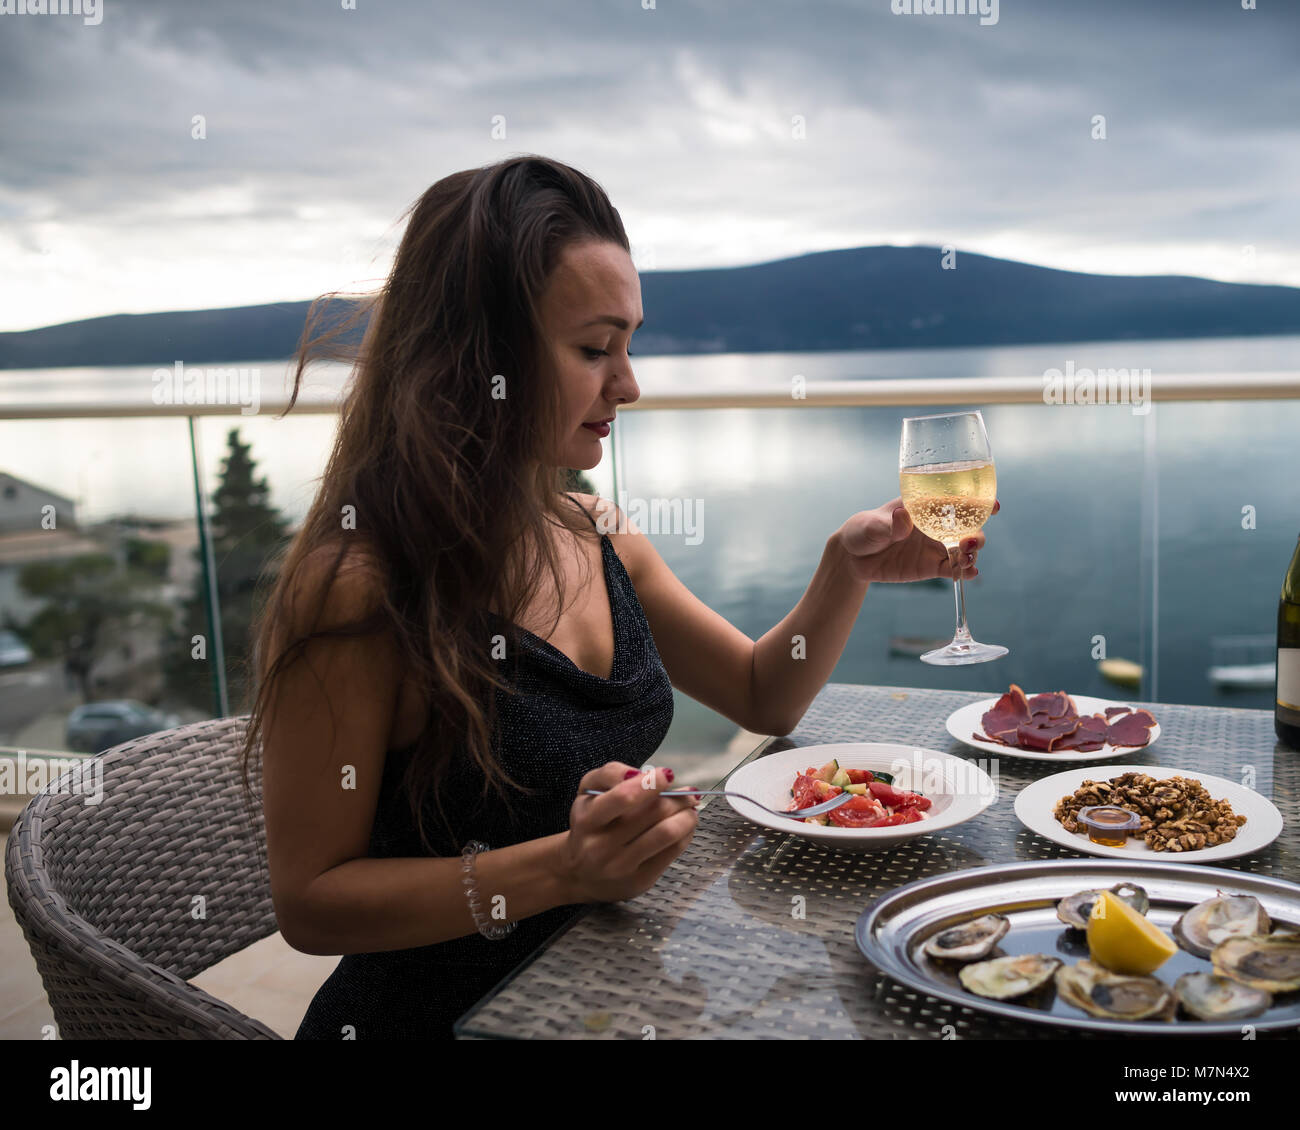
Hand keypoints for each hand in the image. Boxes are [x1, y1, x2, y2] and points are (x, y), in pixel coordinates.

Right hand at [558, 762, 698, 903]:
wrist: (579, 874)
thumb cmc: (589, 824)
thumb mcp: (588, 792)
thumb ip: (611, 774)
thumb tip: (643, 774)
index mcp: (588, 819)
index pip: (623, 798)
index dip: (651, 783)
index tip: (667, 774)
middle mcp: (602, 846)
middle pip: (654, 813)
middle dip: (677, 798)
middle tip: (687, 793)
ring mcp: (622, 866)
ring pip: (668, 833)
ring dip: (687, 815)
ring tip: (690, 808)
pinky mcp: (640, 880)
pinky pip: (673, 851)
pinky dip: (686, 833)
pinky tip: (684, 826)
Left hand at [835, 497, 998, 583]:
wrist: (853, 557)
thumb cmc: (863, 529)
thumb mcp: (872, 525)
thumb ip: (889, 524)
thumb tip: (903, 517)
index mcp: (926, 506)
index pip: (957, 501)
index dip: (978, 502)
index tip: (992, 506)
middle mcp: (937, 526)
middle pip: (968, 527)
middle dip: (977, 533)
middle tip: (969, 540)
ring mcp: (936, 547)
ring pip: (965, 549)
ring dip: (972, 552)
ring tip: (966, 557)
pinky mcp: (932, 567)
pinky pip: (954, 569)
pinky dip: (965, 571)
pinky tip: (969, 573)